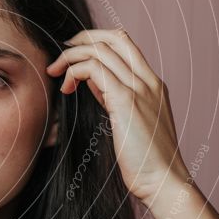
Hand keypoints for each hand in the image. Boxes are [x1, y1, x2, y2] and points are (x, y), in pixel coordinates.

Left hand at [46, 28, 189, 206]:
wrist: (162, 180)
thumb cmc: (144, 159)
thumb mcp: (129, 120)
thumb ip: (113, 97)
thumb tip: (91, 81)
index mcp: (152, 84)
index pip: (124, 43)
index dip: (96, 41)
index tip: (74, 54)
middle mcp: (148, 81)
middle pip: (114, 37)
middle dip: (81, 39)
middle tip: (60, 56)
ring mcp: (139, 89)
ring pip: (100, 50)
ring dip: (71, 56)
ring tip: (55, 73)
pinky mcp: (125, 101)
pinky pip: (93, 69)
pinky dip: (74, 72)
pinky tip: (66, 88)